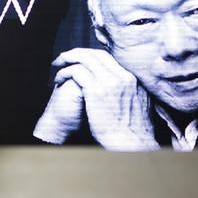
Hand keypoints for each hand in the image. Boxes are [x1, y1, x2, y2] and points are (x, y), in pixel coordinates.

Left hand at [34, 48, 159, 150]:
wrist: (130, 144)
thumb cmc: (131, 133)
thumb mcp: (139, 108)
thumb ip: (131, 95)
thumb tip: (124, 92)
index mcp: (132, 80)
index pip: (109, 59)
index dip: (92, 57)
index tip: (80, 61)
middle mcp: (123, 77)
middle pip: (97, 54)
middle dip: (78, 53)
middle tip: (65, 57)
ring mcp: (110, 82)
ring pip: (85, 58)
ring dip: (68, 59)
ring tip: (58, 63)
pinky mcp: (96, 90)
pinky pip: (76, 72)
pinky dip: (65, 72)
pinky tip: (59, 79)